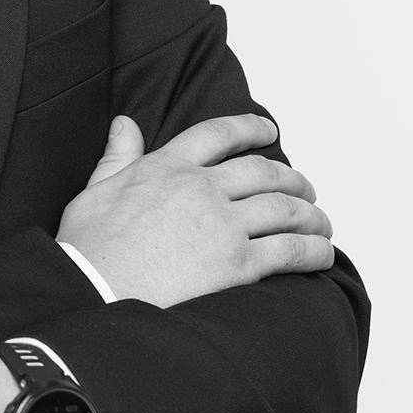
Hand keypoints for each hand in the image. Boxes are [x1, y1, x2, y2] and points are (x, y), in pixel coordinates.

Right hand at [58, 113, 334, 306]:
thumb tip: (125, 123)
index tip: (268, 130)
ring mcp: (222, 224)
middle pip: (263, 171)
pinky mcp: (237, 263)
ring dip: (310, 215)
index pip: (218, 134)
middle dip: (292, 179)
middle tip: (305, 190)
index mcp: (167, 166)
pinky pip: (289, 250)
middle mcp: (200, 188)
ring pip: (284, 208)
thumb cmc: (90, 248)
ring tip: (320, 224)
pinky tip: (322, 253)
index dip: (249, 128)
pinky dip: (313, 250)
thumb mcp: (96, 190)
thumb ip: (117, 156)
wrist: (96, 289)